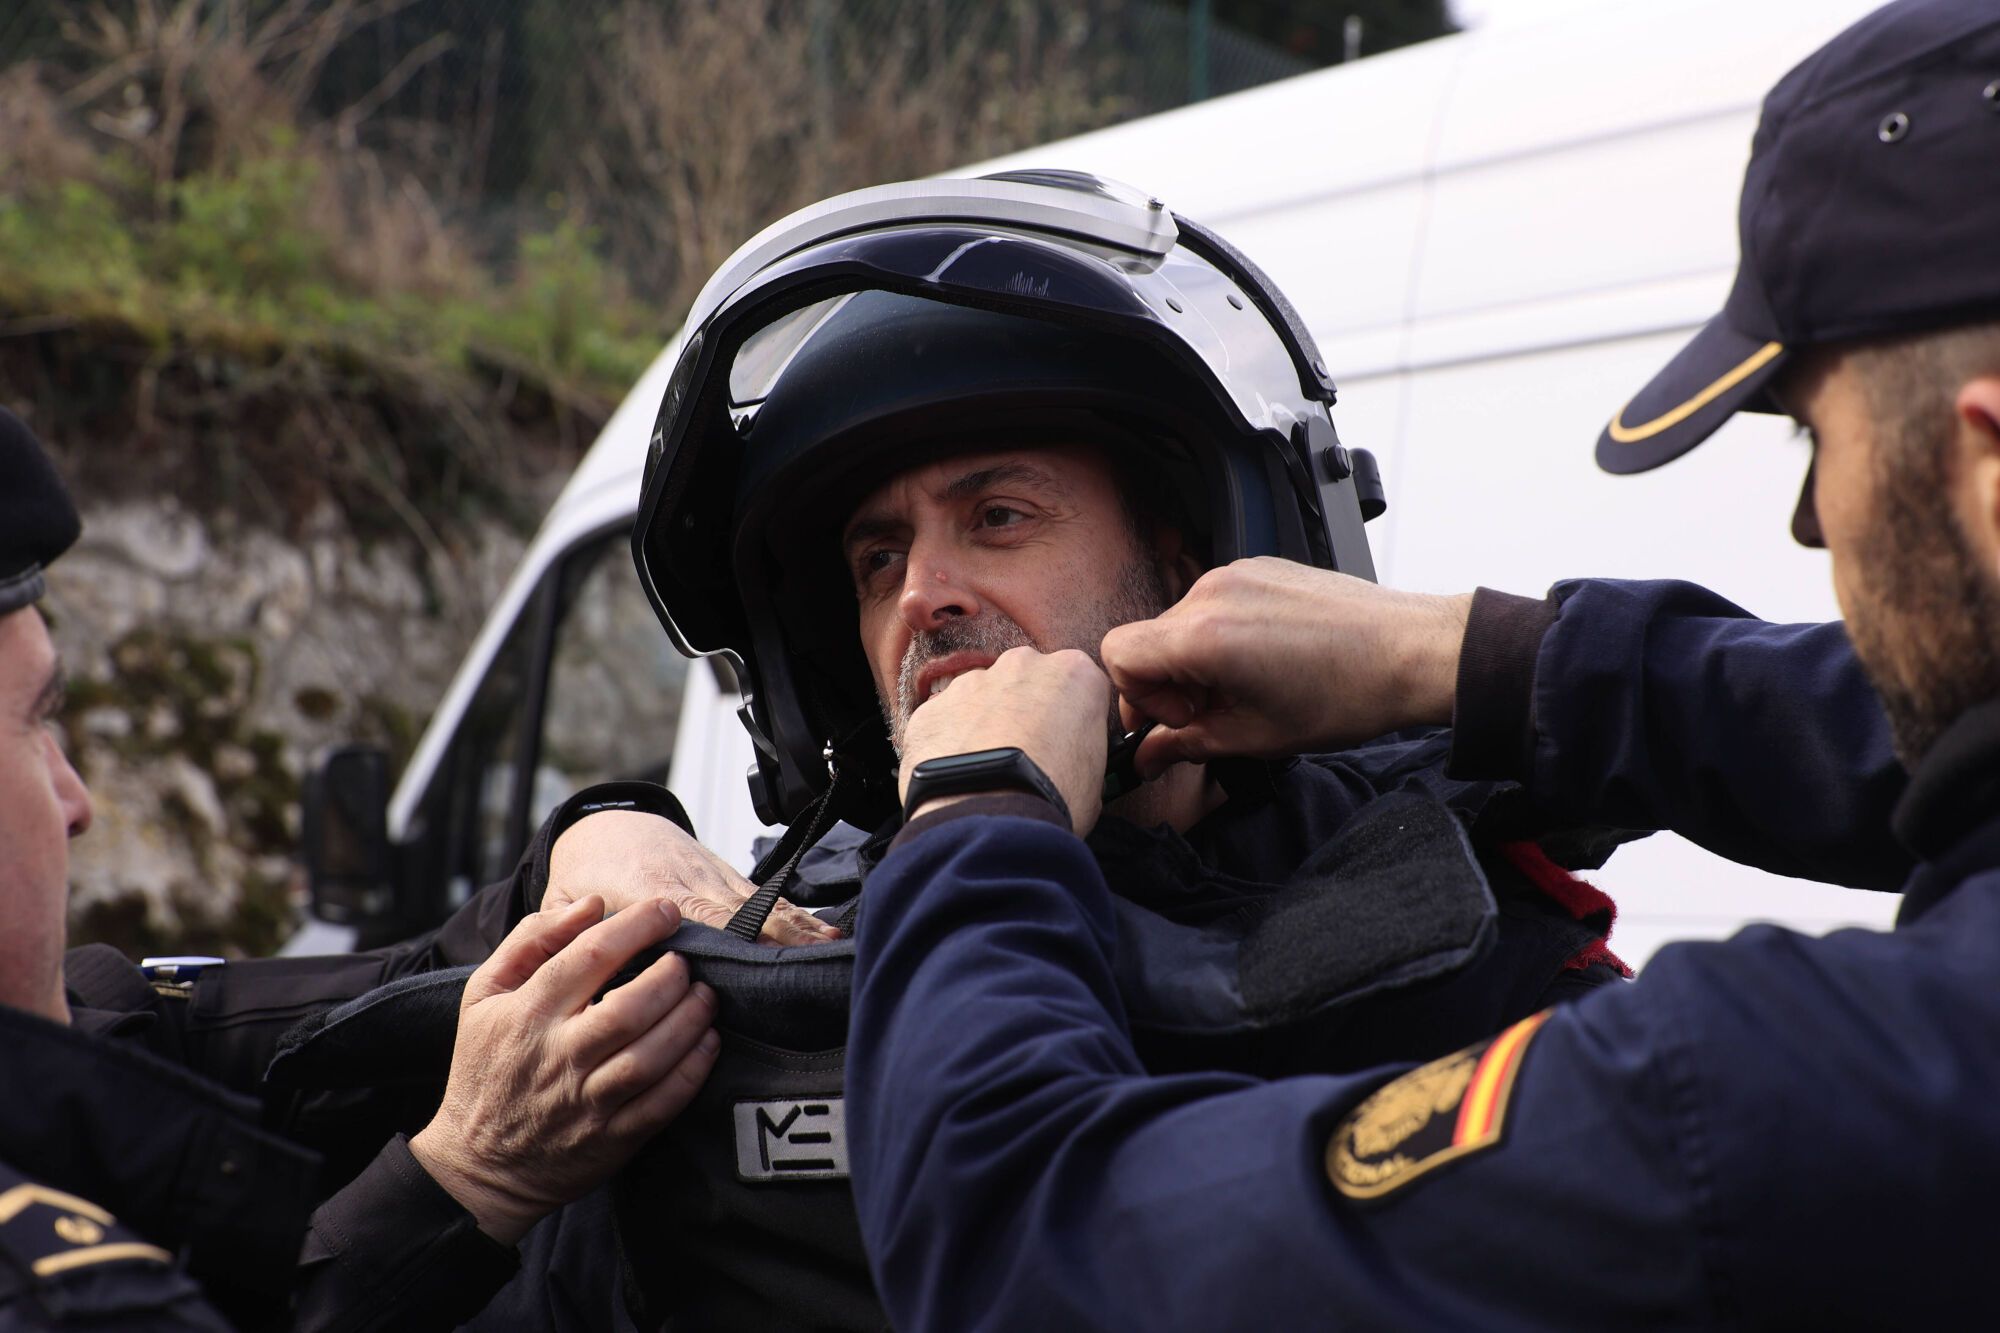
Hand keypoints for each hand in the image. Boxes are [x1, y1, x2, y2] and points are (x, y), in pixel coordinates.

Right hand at [409, 895, 718, 1243]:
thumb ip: (531, 940)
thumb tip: (591, 904)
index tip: (666, 911)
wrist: (479, 1163)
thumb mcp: (483, 994)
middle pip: (629, 1008)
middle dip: (670, 976)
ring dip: (690, 1019)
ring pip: (650, 1056)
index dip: (637, 926)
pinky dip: (694, 1068)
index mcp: (528, 1014)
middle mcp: (559, 1056)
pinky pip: (664, 1102)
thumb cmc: (488, 1065)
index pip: (590, 957)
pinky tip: (708, 1040)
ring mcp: (588, 1101)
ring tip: (704, 995)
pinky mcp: (613, 1138)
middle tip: (686, 960)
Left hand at [548, 811, 838, 945]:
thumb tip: (586, 968)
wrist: (609, 826)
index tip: (765, 964)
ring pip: (767, 906)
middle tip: (820, 969)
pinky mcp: (731, 882)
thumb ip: (569, 933)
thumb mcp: (563, 902)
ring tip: (837, 956)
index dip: (738, 937)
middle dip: (786, 939)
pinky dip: (800, 919)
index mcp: (655, 891)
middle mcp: (696, 884)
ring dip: (802, 930)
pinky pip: (770, 902)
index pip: (704, 917)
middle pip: (750, 913)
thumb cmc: (584, 874)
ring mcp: (719, 881)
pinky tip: (828, 939)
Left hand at [897, 645, 1111, 835]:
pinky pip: (944, 721)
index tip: (1064, 740)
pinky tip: (959, 774)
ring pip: (980, 698)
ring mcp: (972, 682)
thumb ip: (1082, 746)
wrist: (994, 820)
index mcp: (1073, 674)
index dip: (1070, 716)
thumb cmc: (1054, 797)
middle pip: (1025, 681)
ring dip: (984, 725)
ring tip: (989, 769)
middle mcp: (1022, 666)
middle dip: (1024, 710)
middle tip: (1026, 754)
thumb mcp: (1095, 773)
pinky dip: (950, 743)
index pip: (1077, 686)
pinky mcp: (932, 707)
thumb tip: (1069, 761)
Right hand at [1100, 557, 1471, 778]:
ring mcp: (1236, 573)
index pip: (1118, 653)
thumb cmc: (1344, 695)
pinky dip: (1222, 635)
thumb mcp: (1254, 736)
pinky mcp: (1260, 566)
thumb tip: (1147, 759)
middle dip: (1168, 684)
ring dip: (1196, 661)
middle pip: (1149, 639)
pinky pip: (1215, 603)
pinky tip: (1265, 660)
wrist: (1410, 652)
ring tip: (1246, 687)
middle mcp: (1211, 593)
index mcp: (1203, 635)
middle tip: (1211, 714)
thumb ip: (1186, 745)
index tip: (1180, 718)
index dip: (1137, 696)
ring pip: (1181, 623)